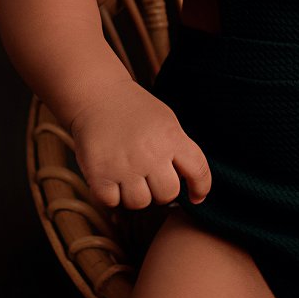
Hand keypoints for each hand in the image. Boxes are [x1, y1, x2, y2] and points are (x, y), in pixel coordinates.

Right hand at [64, 83, 211, 210]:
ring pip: (140, 202)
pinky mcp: (99, 173)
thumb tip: (188, 184)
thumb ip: (178, 149)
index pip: (198, 172)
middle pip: (167, 194)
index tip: (196, 197)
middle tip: (150, 179)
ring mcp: (124, 165)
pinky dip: (111, 196)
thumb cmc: (135, 110)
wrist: (98, 94)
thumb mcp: (166, 121)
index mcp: (171, 137)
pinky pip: (112, 202)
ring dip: (135, 194)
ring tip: (128, 177)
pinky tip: (111, 179)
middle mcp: (150, 153)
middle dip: (160, 191)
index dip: (201, 189)